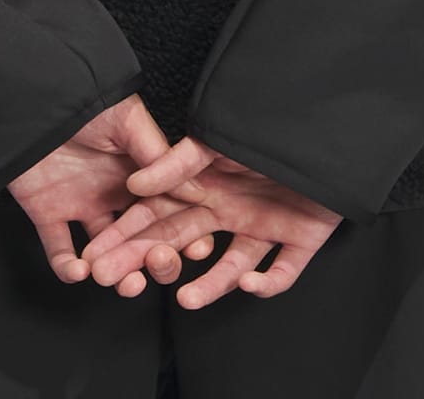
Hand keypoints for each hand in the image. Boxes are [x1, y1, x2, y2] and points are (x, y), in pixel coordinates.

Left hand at [5, 94, 215, 290]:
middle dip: (154, 259)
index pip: (166, 208)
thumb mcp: (127, 121)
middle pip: (140, 236)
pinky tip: (80, 269)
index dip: (182, 230)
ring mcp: (82, 204)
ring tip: (126, 281)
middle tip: (157, 269)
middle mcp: (113, 192)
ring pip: (106, 251)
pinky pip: (60, 250)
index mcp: (138, 170)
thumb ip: (157, 155)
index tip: (198, 248)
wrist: (31, 100)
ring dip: (118, 273)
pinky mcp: (49, 214)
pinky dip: (69, 268)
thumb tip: (195, 189)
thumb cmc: (83, 99)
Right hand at [79, 135, 343, 305]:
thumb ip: (178, 163)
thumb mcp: (217, 142)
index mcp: (208, 189)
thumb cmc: (268, 127)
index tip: (96, 255)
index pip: (159, 216)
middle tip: (117, 283)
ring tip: (186, 298)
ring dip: (210, 286)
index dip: (128, 235)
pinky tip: (251, 280)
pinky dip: (268, 281)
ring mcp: (264, 228)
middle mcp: (231, 212)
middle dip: (149, 263)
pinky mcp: (300, 241)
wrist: (328, 125)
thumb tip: (136, 183)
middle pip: (183, 245)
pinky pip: (282, 272)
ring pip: (231, 268)